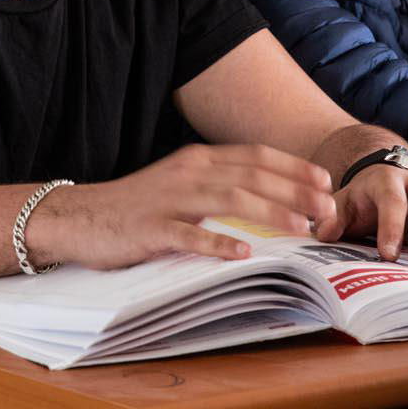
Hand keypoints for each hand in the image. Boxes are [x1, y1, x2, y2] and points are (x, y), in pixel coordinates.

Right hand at [29, 144, 335, 268]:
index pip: (255, 155)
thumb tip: (269, 199)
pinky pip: (189, 234)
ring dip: (269, 212)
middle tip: (327, 209)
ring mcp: (169, 199)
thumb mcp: (182, 185)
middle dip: (294, 191)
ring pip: (229, 199)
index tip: (325, 182)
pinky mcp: (151, 228)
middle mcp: (188, 172)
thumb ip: (219, 185)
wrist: (80, 216)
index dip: (293, 167)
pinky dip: (218, 242)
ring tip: (300, 228)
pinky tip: (243, 253)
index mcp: (198, 159)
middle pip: (251, 175)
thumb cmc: (138, 206)